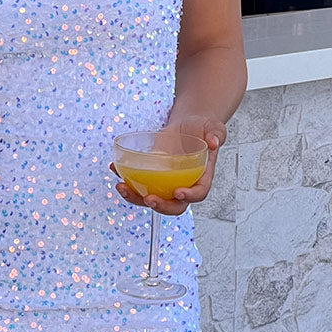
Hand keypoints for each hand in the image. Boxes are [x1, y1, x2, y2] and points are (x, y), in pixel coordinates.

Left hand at [109, 115, 225, 216]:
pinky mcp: (153, 174)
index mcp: (202, 177)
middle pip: (174, 206)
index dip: (189, 196)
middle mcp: (184, 184)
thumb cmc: (204, 129)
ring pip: (152, 198)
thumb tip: (214, 142)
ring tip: (122, 187)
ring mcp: (167, 182)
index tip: (177, 192)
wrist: (189, 125)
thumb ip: (216, 134)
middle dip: (160, 206)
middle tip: (148, 198)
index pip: (198, 193)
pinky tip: (115, 168)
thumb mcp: (214, 128)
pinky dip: (126, 179)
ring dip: (136, 198)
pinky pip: (139, 182)